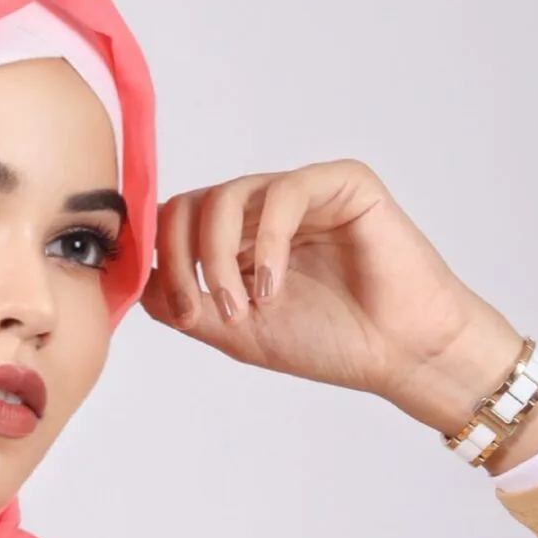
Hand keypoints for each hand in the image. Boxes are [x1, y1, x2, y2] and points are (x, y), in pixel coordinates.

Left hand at [140, 156, 537, 459]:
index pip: (177, 223)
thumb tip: (136, 281)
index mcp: (240, 240)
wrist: (400, 353)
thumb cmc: (332, 342)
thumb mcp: (237, 333)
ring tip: (245, 309)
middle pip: (193, 203)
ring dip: (221, 258)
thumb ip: (187, 305)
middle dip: (183, 260)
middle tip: (201, 310)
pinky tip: (275, 287)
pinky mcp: (343, 183)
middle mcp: (266, 210)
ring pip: (229, 196)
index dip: (163, 259)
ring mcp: (303, 193)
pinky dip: (268, 243)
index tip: (180, 310)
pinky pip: (285, 193)